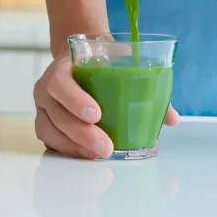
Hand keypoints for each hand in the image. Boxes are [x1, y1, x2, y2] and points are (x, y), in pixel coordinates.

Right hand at [33, 55, 180, 159]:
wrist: (77, 60)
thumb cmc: (99, 63)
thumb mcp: (118, 63)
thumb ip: (145, 87)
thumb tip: (172, 119)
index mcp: (60, 70)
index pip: (60, 84)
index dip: (75, 100)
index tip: (97, 114)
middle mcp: (46, 90)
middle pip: (58, 114)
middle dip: (82, 134)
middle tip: (106, 147)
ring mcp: (44, 109)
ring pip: (50, 131)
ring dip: (74, 146)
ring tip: (98, 155)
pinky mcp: (46, 125)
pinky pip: (49, 142)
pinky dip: (67, 150)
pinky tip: (86, 156)